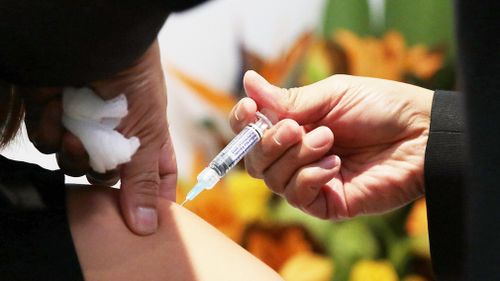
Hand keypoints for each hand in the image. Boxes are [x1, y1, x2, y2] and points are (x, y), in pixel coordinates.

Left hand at [20, 41, 175, 234]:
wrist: (95, 41)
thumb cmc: (135, 80)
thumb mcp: (148, 133)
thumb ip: (144, 180)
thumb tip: (148, 227)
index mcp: (146, 139)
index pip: (154, 178)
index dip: (152, 198)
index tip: (148, 221)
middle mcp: (116, 137)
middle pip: (107, 179)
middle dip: (103, 176)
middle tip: (104, 162)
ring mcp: (85, 128)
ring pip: (74, 166)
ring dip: (74, 154)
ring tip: (77, 133)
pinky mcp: (55, 117)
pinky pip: (48, 144)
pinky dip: (51, 131)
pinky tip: (58, 110)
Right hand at [230, 71, 432, 219]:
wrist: (422, 134)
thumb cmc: (380, 107)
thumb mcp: (332, 95)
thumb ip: (289, 99)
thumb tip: (248, 81)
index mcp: (294, 126)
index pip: (251, 132)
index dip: (243, 123)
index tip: (250, 108)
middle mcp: (297, 155)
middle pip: (255, 160)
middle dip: (269, 142)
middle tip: (296, 128)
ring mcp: (311, 180)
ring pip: (274, 179)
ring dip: (297, 156)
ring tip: (329, 139)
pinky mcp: (328, 203)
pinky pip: (298, 197)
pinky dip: (310, 177)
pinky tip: (335, 164)